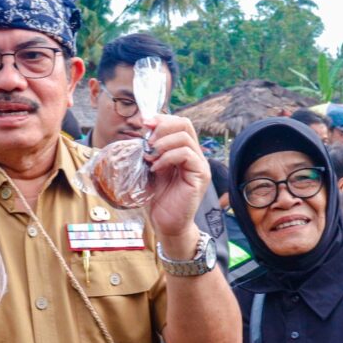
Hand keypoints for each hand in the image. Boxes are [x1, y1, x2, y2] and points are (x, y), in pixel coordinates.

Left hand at [142, 115, 208, 243]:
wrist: (166, 224)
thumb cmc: (158, 198)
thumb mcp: (151, 169)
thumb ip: (150, 151)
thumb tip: (141, 131)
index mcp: (184, 150)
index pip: (179, 123)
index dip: (161, 118)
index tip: (143, 123)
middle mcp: (195, 155)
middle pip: (185, 124)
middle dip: (162, 126)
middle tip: (146, 140)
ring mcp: (200, 165)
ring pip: (184, 138)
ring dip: (162, 144)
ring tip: (149, 157)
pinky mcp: (200, 176)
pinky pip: (186, 155)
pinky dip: (168, 157)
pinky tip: (156, 168)